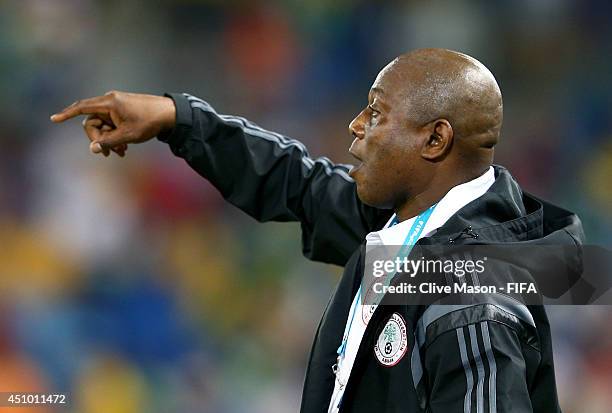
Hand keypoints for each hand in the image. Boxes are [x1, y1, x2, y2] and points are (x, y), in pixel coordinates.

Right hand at [50, 91, 175, 156]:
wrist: (170, 114)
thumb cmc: (149, 122)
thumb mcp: (128, 135)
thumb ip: (108, 142)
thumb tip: (93, 148)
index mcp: (109, 103)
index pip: (82, 107)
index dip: (67, 114)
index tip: (54, 120)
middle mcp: (110, 101)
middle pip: (92, 122)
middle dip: (99, 139)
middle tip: (111, 154)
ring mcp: (117, 105)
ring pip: (103, 125)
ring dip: (109, 140)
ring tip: (122, 152)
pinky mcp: (123, 110)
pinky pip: (112, 124)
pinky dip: (115, 135)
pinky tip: (125, 147)